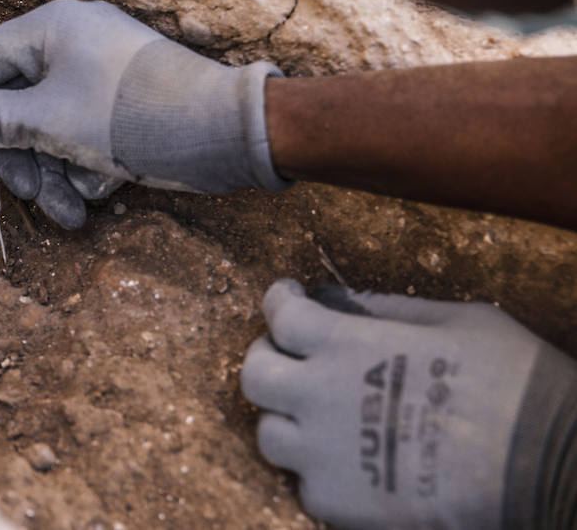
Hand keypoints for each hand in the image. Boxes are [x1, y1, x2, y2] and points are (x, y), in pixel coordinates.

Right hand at [0, 0, 288, 227]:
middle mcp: (71, 42)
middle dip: (18, 159)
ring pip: (47, 129)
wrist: (231, 133)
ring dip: (50, 176)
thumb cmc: (135, 116)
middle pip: (12, 104)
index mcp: (48, 28)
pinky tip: (98, 196)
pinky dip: (83, 169)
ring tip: (69, 213)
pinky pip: (82, 137)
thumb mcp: (46, 123)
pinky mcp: (123, 106)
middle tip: (27, 196)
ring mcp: (99, 74)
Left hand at [242, 279, 576, 528]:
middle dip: (269, 358)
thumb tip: (341, 301)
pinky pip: (306, 485)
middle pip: (255, 375)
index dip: (280, 299)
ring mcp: (326, 456)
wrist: (552, 467)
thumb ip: (387, 310)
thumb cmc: (514, 383)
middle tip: (292, 355)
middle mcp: (320, 397)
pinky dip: (320, 472)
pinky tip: (349, 461)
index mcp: (345, 344)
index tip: (289, 296)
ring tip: (320, 415)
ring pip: (271, 435)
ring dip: (290, 419)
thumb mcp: (457, 320)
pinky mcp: (342, 505)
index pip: (280, 314)